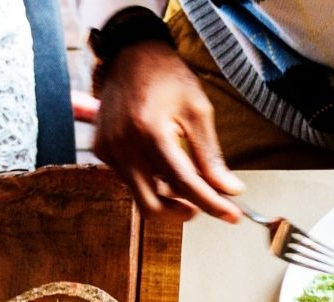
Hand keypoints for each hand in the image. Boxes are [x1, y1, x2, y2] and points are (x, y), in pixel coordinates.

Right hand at [93, 40, 243, 222]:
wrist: (132, 54)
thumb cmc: (167, 77)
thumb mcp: (198, 112)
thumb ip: (211, 156)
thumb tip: (229, 190)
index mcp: (149, 131)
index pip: (184, 184)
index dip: (211, 204)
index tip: (232, 215)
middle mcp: (123, 144)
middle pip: (152, 205)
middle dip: (182, 212)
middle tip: (204, 205)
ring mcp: (108, 148)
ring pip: (140, 194)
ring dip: (167, 196)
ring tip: (188, 177)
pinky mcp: (101, 149)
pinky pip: (129, 179)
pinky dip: (150, 180)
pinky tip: (164, 163)